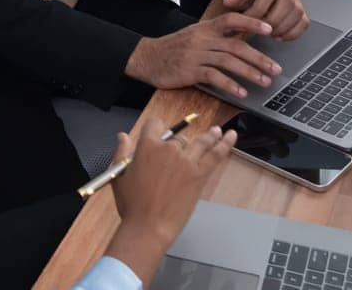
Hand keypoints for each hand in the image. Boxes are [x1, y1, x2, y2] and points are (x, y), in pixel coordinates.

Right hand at [104, 117, 236, 282]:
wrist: (149, 226)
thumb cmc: (132, 204)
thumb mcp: (120, 176)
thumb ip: (121, 153)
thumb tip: (122, 136)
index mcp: (147, 146)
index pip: (155, 124)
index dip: (156, 128)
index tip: (159, 133)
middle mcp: (168, 148)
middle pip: (177, 138)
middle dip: (178, 145)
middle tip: (178, 159)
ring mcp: (186, 160)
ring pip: (201, 142)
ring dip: (210, 135)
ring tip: (217, 131)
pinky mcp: (199, 174)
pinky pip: (215, 154)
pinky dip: (225, 143)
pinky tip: (231, 136)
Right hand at [125, 14, 280, 98]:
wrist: (147, 57)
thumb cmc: (174, 48)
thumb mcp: (195, 35)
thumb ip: (216, 37)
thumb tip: (242, 41)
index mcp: (206, 28)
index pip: (232, 19)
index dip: (252, 23)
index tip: (270, 29)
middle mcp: (203, 39)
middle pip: (237, 45)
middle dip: (259, 58)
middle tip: (275, 69)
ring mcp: (196, 54)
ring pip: (229, 61)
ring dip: (250, 73)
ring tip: (264, 82)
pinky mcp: (190, 71)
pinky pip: (214, 77)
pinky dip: (230, 85)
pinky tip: (241, 92)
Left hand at [217, 0, 307, 38]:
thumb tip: (230, 0)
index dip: (258, 9)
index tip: (249, 21)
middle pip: (287, 0)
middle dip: (273, 19)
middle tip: (261, 30)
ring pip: (297, 11)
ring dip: (283, 27)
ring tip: (269, 34)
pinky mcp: (300, 7)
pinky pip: (304, 21)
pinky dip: (293, 32)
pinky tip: (279, 36)